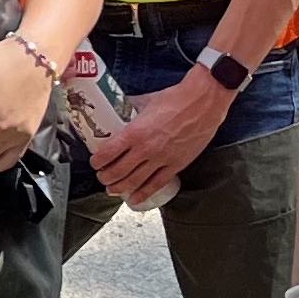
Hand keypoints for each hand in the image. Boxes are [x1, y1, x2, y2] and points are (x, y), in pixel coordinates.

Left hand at [93, 66, 227, 204]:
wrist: (204, 103)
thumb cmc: (176, 99)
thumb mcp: (146, 101)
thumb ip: (130, 107)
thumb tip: (117, 107)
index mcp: (135, 132)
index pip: (108, 153)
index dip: (97, 162)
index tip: (94, 162)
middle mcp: (146, 149)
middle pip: (118, 172)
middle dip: (105, 177)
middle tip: (101, 176)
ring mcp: (162, 159)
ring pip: (134, 182)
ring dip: (119, 188)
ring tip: (112, 189)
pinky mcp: (177, 165)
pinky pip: (156, 184)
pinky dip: (143, 194)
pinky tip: (134, 198)